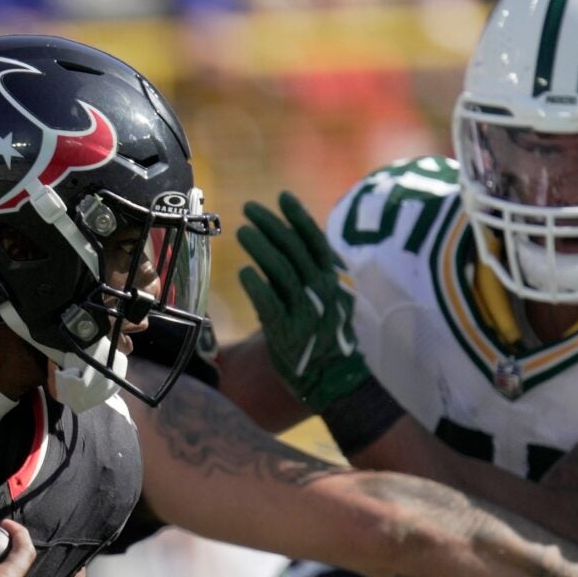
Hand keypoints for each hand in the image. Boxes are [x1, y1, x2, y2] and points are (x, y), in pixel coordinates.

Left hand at [235, 193, 370, 414]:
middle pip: (294, 250)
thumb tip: (289, 245)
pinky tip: (243, 271)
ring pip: (281, 271)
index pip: (316, 241)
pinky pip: (270, 304)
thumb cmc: (328, 337)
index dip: (299, 217)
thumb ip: (311, 274)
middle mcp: (323, 290)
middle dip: (271, 225)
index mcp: (334, 279)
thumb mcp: (329, 299)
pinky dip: (257, 285)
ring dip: (261, 248)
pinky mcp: (288, 332)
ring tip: (241, 230)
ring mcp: (306, 311)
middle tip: (249, 209)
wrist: (336, 378)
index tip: (282, 197)